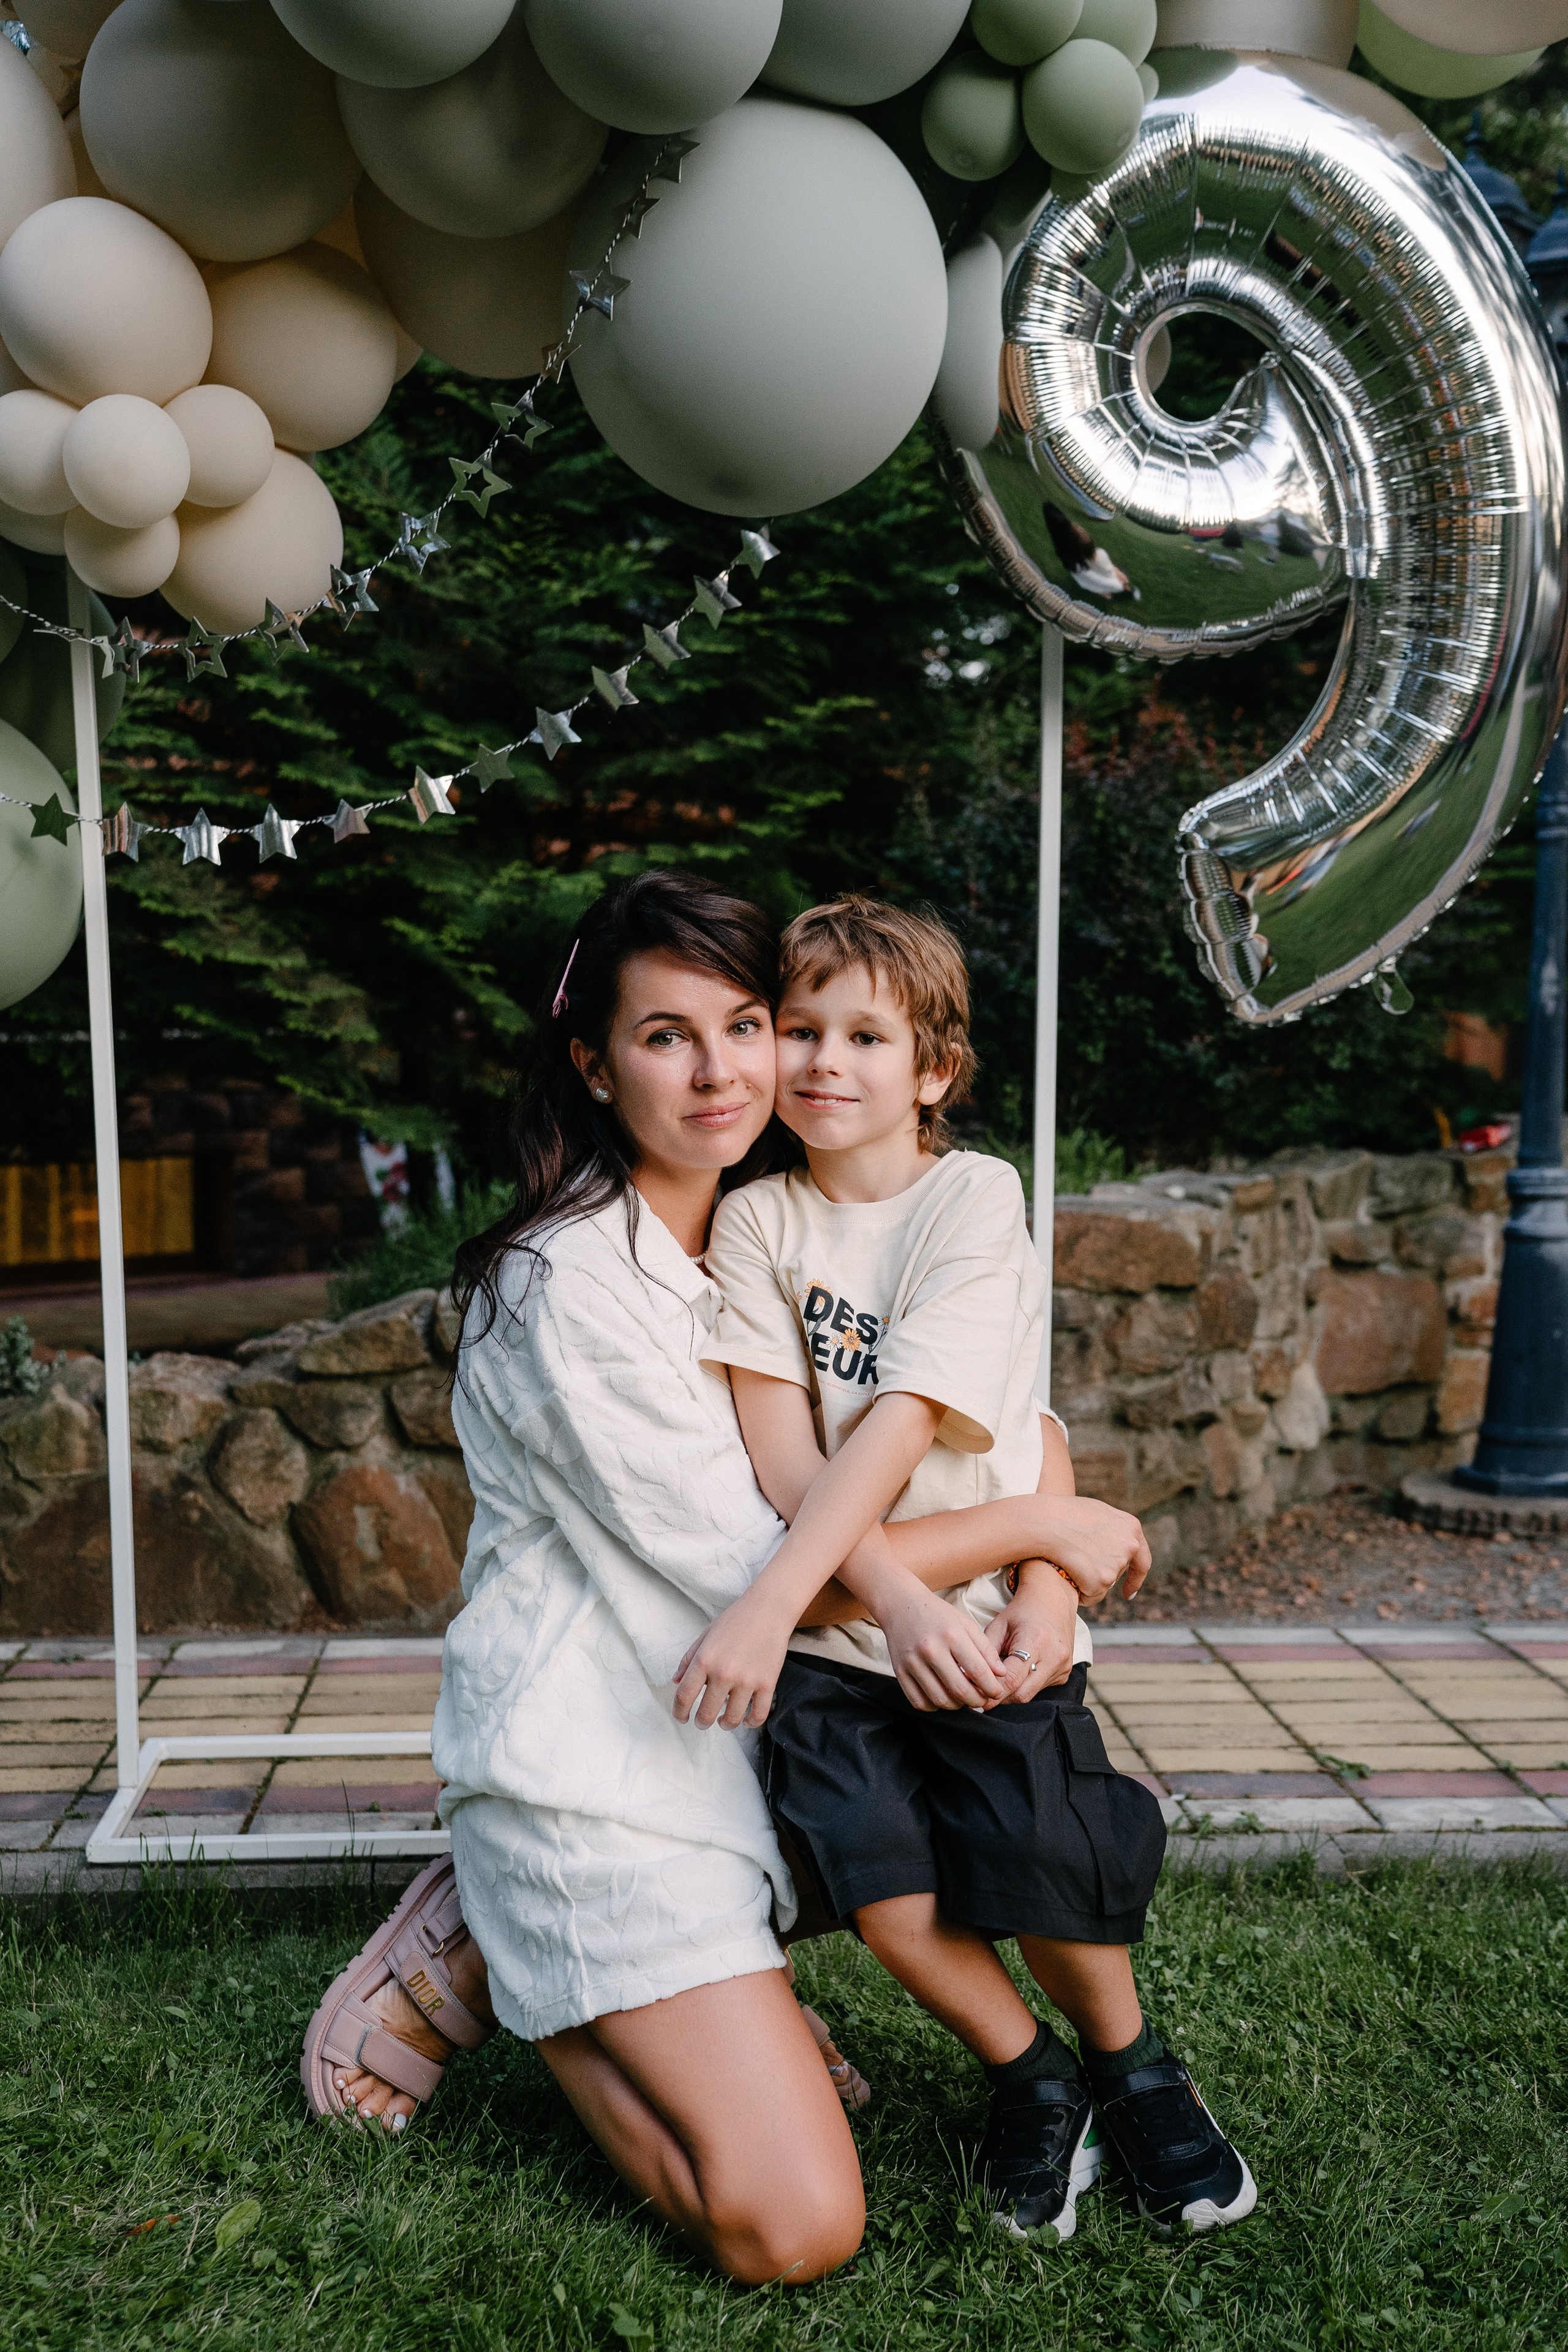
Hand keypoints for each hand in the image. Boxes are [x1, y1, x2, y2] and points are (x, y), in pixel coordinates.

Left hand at [673, 1594, 793, 1729]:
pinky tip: (746, 1720)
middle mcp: (724, 1673)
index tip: (681, 1717)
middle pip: (706, 1713)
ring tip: (723, 1722)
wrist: (768, 1610)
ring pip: (732, 1719)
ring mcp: (747, 1681)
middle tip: (701, 1721)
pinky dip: (751, 1723)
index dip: (679, 1712)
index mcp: (704, 1660)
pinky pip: (758, 1715)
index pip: (684, 1696)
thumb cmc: (736, 1620)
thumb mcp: (706, 1635)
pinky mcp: (767, 1684)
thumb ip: (689, 1659)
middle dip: (701, 1722)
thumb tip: (676, 1681)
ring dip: (725, 1724)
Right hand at [869, 1571, 1015, 1712]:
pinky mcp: (899, 1672)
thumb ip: (985, 1649)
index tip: (997, 1691)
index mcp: (951, 1635)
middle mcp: (930, 1650)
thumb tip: (1001, 1674)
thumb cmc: (937, 1614)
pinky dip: (935, 1707)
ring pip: (940, 1700)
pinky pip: (919, 1702)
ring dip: (957, 1706)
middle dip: (977, 1701)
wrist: (900, 1605)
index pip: (978, 1671)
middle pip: (960, 1690)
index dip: (992, 1687)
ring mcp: (912, 1663)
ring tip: (964, 1698)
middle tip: (983, 1699)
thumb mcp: (965, 1623)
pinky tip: (943, 1697)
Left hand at [984, 1560, 1078, 1705]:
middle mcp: (1054, 1656)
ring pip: (1030, 1695)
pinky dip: (1024, 1686)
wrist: (1053, 1601)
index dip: (992, 1691)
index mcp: (1036, 1640)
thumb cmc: (1021, 1612)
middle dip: (1000, 1697)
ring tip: (999, 1680)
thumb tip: (970, 1680)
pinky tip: (1018, 1674)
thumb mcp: (998, 1626)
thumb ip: (986, 1654)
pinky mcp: (1066, 1674)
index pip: (1012, 1678)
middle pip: (1021, 1693)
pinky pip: (1039, 1690)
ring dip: (1011, 1692)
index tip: (977, 1697)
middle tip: (983, 1694)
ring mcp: (1063, 1667)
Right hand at [1018, 1494, 1151, 1602]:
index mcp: (1131, 1527)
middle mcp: (1129, 1546)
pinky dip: (1079, 1592)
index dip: (1136, 1577)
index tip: (1129, 1593)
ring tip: (1068, 1563)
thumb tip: (1115, 1541)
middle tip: (1078, 1564)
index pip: (1142, 1559)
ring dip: (1087, 1583)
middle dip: (1101, 1574)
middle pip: (1118, 1572)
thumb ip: (1112, 1528)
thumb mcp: (1097, 1513)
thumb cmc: (1063, 1514)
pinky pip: (1091, 1596)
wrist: (1044, 1522)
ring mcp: (1117, 1563)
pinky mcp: (1102, 1580)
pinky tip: (1065, 1576)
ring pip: (1103, 1586)